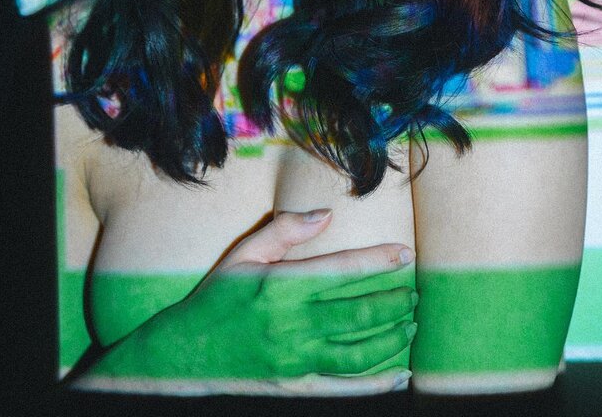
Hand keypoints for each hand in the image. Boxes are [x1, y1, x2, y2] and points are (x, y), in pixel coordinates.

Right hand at [100, 209, 417, 394]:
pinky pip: (346, 388)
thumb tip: (327, 214)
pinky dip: (378, 383)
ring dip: (393, 337)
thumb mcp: (243, 255)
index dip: (380, 261)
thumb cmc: (216, 299)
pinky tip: (400, 373)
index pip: (343, 270)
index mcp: (283, 286)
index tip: (405, 254)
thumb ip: (286, 231)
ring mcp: (297, 360)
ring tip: (411, 324)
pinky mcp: (297, 387)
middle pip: (360, 312)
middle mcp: (294, 324)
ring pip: (360, 351)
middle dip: (396, 301)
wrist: (185, 354)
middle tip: (416, 292)